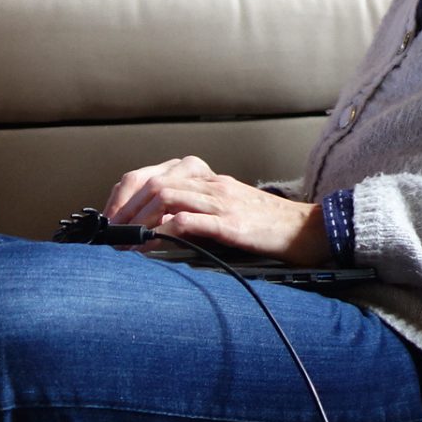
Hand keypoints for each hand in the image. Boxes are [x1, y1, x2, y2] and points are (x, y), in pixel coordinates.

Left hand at [103, 156, 330, 266]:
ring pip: (168, 196)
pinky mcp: (233, 224)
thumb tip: (160, 229)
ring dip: (140, 219)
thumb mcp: (228, 210)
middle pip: (156, 183)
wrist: (309, 230)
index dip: (128, 196)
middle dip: (127, 209)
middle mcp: (212, 184)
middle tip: (111, 234)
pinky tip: (151, 245)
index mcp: (209, 179)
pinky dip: (164, 231)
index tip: (113, 220)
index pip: (156, 176)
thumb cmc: (267, 225)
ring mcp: (222, 201)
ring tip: (124, 241)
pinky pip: (191, 221)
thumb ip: (198, 212)